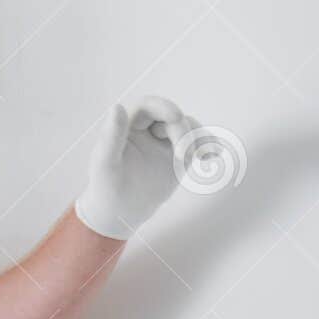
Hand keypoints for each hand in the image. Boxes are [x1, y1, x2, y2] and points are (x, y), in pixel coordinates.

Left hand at [73, 95, 198, 239]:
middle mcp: (147, 129)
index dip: (163, 106)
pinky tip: (213, 154)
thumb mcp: (105, 163)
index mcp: (127, 126)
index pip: (148, 106)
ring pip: (188, 128)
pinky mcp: (178, 157)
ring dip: (197, 138)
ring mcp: (165, 142)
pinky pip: (196, 145)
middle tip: (184, 156)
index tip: (176, 116)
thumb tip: (118, 107)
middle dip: (182, 131)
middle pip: (172, 117)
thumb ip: (111, 136)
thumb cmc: (105, 187)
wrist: (120, 212)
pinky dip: (207, 147)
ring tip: (200, 156)